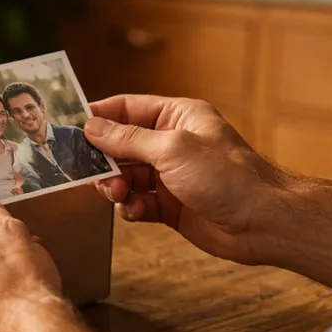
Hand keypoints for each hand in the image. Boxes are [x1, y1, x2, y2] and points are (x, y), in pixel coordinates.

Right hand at [84, 95, 291, 265]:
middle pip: (121, 146)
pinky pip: (137, 203)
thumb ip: (129, 139)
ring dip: (116, 187)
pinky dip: (131, 208)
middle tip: (91, 174)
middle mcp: (172, 143)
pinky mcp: (170, 205)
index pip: (128, 109)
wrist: (261, 222)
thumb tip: (93, 128)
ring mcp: (170, 176)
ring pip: (125, 177)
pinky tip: (136, 212)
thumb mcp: (172, 149)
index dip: (99, 116)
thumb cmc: (228, 177)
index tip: (71, 127)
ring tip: (120, 195)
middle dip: (104, 160)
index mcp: (177, 117)